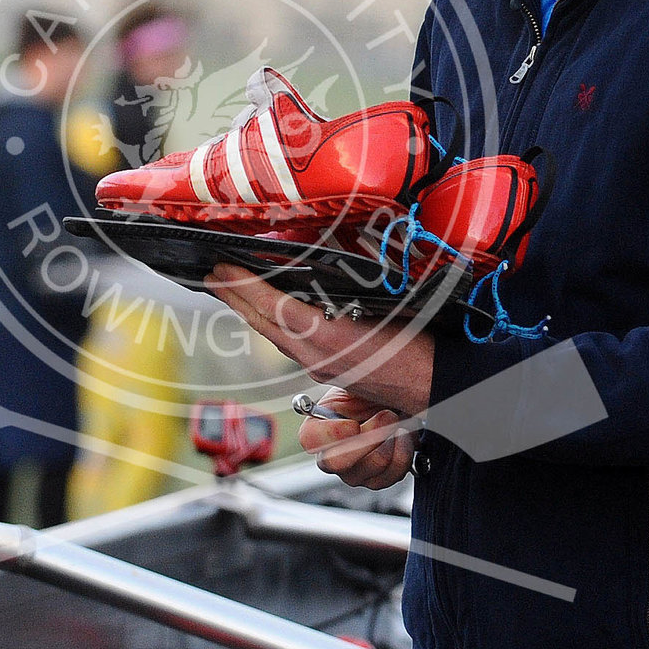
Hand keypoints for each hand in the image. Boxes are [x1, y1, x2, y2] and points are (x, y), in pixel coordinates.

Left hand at [206, 265, 433, 417]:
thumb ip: (346, 288)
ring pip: (274, 336)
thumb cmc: (419, 344)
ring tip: (229, 291)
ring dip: (249, 311)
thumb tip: (317, 264)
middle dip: (234, 298)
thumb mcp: (385, 304)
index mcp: (327, 338)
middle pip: (264, 324)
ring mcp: (320, 367)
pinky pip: (290, 345)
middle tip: (211, 276)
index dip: (244, 286)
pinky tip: (268, 314)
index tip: (222, 269)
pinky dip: (272, 325)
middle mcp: (316, 356)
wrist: (437, 385)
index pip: (273, 307)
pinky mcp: (328, 372)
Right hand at [301, 387, 413, 489]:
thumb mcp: (354, 380)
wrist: (401, 401)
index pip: (310, 440)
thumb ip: (340, 379)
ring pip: (367, 470)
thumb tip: (327, 369)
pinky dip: (402, 454)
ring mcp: (355, 471)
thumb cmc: (375, 389)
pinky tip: (404, 437)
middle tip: (387, 417)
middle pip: (335, 463)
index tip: (354, 422)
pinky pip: (389, 476)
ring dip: (389, 443)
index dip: (333, 433)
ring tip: (398, 422)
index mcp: (318, 427)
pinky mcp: (379, 478)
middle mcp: (332, 454)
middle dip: (367, 439)